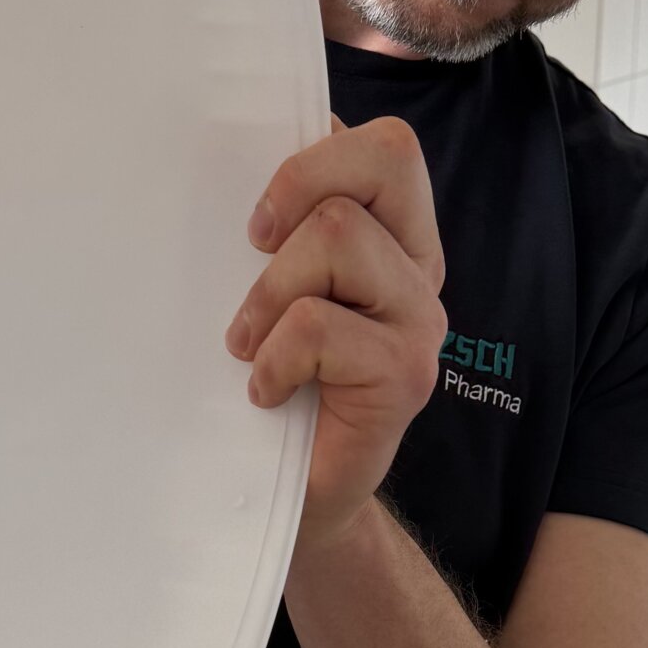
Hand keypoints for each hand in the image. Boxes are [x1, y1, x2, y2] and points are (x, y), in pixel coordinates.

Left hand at [226, 117, 445, 553]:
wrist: (295, 501)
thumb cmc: (273, 388)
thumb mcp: (268, 291)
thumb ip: (278, 232)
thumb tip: (227, 160)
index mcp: (394, 235)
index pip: (386, 146)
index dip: (317, 153)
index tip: (260, 215)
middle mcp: (419, 267)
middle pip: (386, 158)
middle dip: (300, 186)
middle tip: (255, 247)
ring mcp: (420, 319)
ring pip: (338, 235)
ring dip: (269, 288)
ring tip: (248, 344)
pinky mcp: (406, 374)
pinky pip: (319, 324)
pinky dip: (272, 357)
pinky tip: (266, 392)